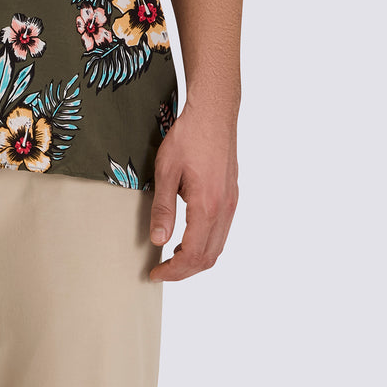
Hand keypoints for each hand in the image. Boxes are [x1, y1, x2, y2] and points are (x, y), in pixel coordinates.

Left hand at [148, 100, 238, 281]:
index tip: (155, 274)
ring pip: (218, 246)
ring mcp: (231, 202)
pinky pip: (222, 231)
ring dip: (196, 258)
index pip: (193, 254)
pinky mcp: (231, 195)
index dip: (174, 271)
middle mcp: (224, 208)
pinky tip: (187, 237)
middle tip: (161, 271)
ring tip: (171, 258)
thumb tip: (158, 240)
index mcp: (207, 206)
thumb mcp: (166, 171)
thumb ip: (162, 208)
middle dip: (184, 270)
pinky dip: (205, 243)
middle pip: (209, 257)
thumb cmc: (188, 137)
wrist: (214, 113)